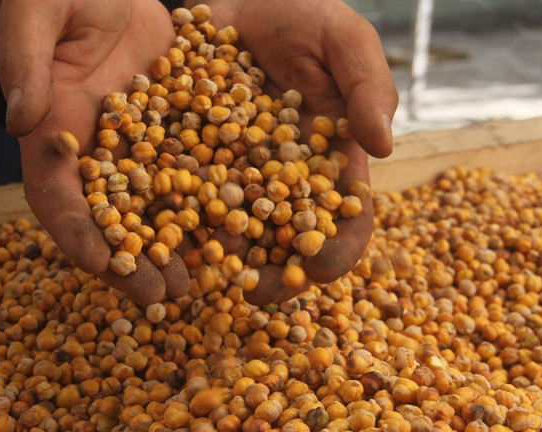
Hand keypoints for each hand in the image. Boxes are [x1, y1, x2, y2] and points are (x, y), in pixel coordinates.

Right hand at [0, 0, 191, 304]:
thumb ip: (25, 61)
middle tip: (161, 297)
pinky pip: (197, 172)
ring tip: (204, 281)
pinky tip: (242, 228)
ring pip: (158, 208)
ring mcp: (140, 147)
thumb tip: (20, 117)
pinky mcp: (178, 131)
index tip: (99, 266)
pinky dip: (214, 203)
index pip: (55, 195)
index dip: (75, 233)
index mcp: (53, 133)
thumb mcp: (37, 12)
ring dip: (178, 247)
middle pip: (111, 219)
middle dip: (133, 261)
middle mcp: (98, 154)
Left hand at [200, 0, 399, 304]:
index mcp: (330, 162)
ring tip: (202, 271)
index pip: (345, 219)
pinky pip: (180, 193)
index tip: (318, 269)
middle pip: (286, 241)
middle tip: (254, 294)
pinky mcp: (188, 155)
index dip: (337, 250)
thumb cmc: (302, 12)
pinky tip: (159, 233)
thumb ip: (369, 87)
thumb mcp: (345, 39)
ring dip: (219, 257)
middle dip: (274, 273)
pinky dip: (172, 217)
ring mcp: (235, 172)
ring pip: (231, 228)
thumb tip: (382, 148)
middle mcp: (283, 179)